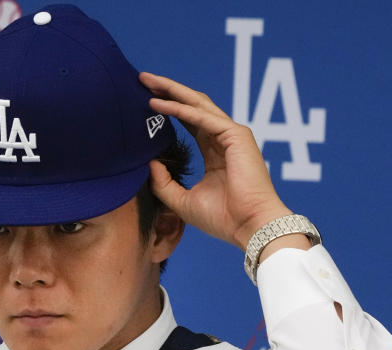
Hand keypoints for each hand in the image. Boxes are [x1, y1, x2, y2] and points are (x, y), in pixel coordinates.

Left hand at [139, 72, 293, 250]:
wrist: (249, 227)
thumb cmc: (222, 219)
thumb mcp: (182, 201)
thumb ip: (164, 182)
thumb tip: (148, 162)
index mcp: (215, 152)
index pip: (189, 122)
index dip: (169, 109)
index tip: (145, 102)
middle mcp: (224, 139)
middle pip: (192, 106)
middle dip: (167, 90)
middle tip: (142, 80)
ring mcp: (231, 135)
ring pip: (197, 104)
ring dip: (171, 91)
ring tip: (147, 82)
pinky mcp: (235, 136)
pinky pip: (201, 117)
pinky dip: (179, 109)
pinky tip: (158, 104)